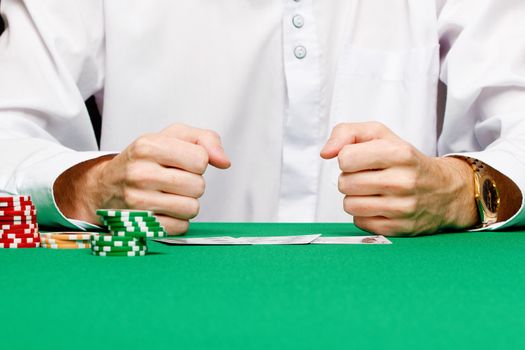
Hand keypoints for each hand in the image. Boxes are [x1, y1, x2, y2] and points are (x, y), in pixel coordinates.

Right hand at [54, 123, 230, 234]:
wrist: (107, 185)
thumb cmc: (146, 159)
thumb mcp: (172, 136)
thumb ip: (205, 140)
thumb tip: (225, 162)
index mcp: (148, 145)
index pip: (200, 159)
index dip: (197, 161)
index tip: (181, 161)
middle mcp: (140, 173)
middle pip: (199, 186)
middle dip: (192, 183)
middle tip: (173, 179)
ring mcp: (137, 202)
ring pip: (192, 209)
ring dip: (186, 203)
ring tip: (168, 194)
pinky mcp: (139, 225)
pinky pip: (181, 227)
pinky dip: (177, 220)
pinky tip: (162, 209)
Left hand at [320, 122, 477, 235]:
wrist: (446, 191)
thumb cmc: (405, 160)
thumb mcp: (380, 135)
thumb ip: (347, 133)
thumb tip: (325, 153)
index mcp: (399, 153)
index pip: (345, 158)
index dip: (347, 158)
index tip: (361, 159)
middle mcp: (403, 181)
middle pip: (344, 183)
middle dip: (350, 178)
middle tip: (368, 176)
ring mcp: (402, 208)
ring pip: (349, 205)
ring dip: (354, 197)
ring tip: (373, 191)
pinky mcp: (398, 229)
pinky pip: (359, 222)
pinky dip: (363, 214)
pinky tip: (380, 206)